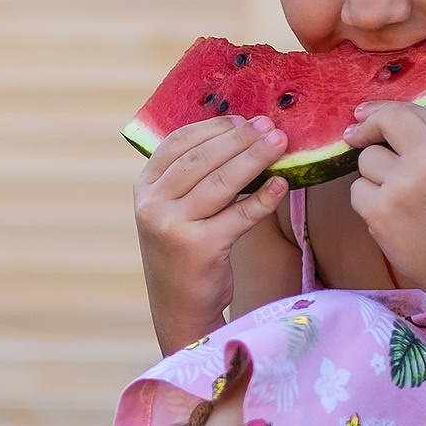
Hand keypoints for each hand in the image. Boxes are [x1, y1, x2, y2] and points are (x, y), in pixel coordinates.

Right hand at [134, 115, 289, 349]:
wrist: (178, 306)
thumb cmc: (185, 250)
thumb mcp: (175, 210)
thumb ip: (193, 177)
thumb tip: (242, 134)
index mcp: (144, 188)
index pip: (178, 143)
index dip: (213, 127)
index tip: (244, 119)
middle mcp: (152, 205)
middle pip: (202, 159)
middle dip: (240, 138)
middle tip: (269, 126)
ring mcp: (173, 227)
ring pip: (221, 182)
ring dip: (255, 158)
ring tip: (280, 143)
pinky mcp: (200, 248)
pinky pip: (239, 215)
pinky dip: (263, 198)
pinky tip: (281, 184)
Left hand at [344, 102, 425, 303]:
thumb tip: (383, 121)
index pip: (411, 111)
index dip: (383, 109)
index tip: (364, 114)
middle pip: (384, 123)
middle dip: (364, 127)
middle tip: (353, 135)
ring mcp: (402, 184)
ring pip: (366, 161)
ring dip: (373, 176)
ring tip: (397, 199)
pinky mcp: (380, 210)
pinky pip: (357, 192)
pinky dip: (367, 203)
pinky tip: (390, 218)